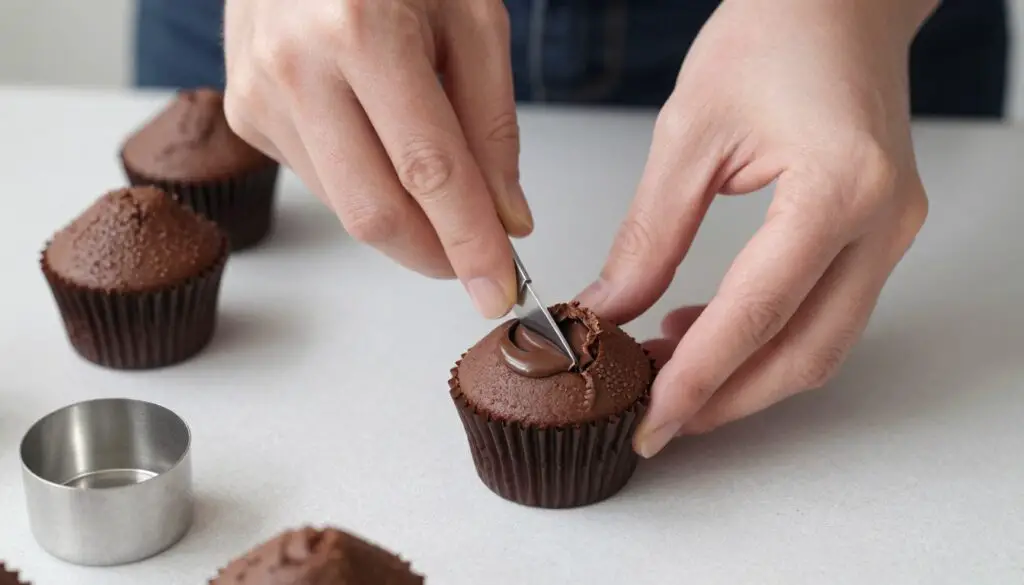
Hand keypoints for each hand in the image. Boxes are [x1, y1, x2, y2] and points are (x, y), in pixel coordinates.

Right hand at [222, 0, 530, 317]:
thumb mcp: (473, 17)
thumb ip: (491, 125)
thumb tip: (505, 219)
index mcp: (362, 28)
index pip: (428, 171)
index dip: (470, 243)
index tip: (499, 291)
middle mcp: (296, 67)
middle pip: (374, 212)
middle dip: (436, 255)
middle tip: (478, 261)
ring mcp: (258, 94)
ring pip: (346, 207)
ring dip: (405, 219)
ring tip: (432, 168)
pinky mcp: (245, 113)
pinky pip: (322, 182)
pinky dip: (367, 183)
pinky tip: (379, 138)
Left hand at [577, 0, 936, 456]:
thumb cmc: (773, 31)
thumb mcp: (689, 132)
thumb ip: (650, 234)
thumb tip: (611, 311)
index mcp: (838, 188)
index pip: (757, 313)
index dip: (698, 377)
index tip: (650, 420)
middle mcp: (881, 221)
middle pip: (805, 352)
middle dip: (727, 399)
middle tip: (656, 416)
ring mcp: (891, 230)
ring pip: (822, 344)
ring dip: (746, 374)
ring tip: (668, 371)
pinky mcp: (880, 231)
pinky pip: (828, 312)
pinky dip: (767, 339)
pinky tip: (704, 328)